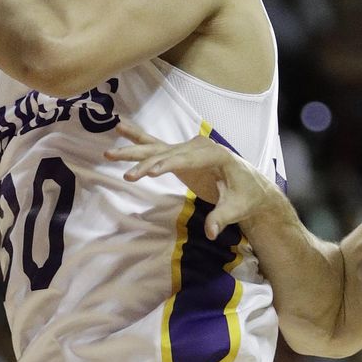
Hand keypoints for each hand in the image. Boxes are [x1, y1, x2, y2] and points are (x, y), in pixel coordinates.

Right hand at [105, 120, 276, 239]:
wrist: (251, 187)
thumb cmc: (246, 197)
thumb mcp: (237, 208)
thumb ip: (222, 218)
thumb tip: (211, 232)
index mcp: (216, 154)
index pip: (188, 159)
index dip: (168, 165)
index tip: (150, 173)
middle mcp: (200, 146)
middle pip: (168, 152)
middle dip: (146, 163)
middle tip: (128, 175)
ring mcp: (189, 148)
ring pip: (157, 148)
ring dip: (133, 150)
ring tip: (109, 152)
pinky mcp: (181, 156)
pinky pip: (157, 148)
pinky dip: (138, 140)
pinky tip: (120, 129)